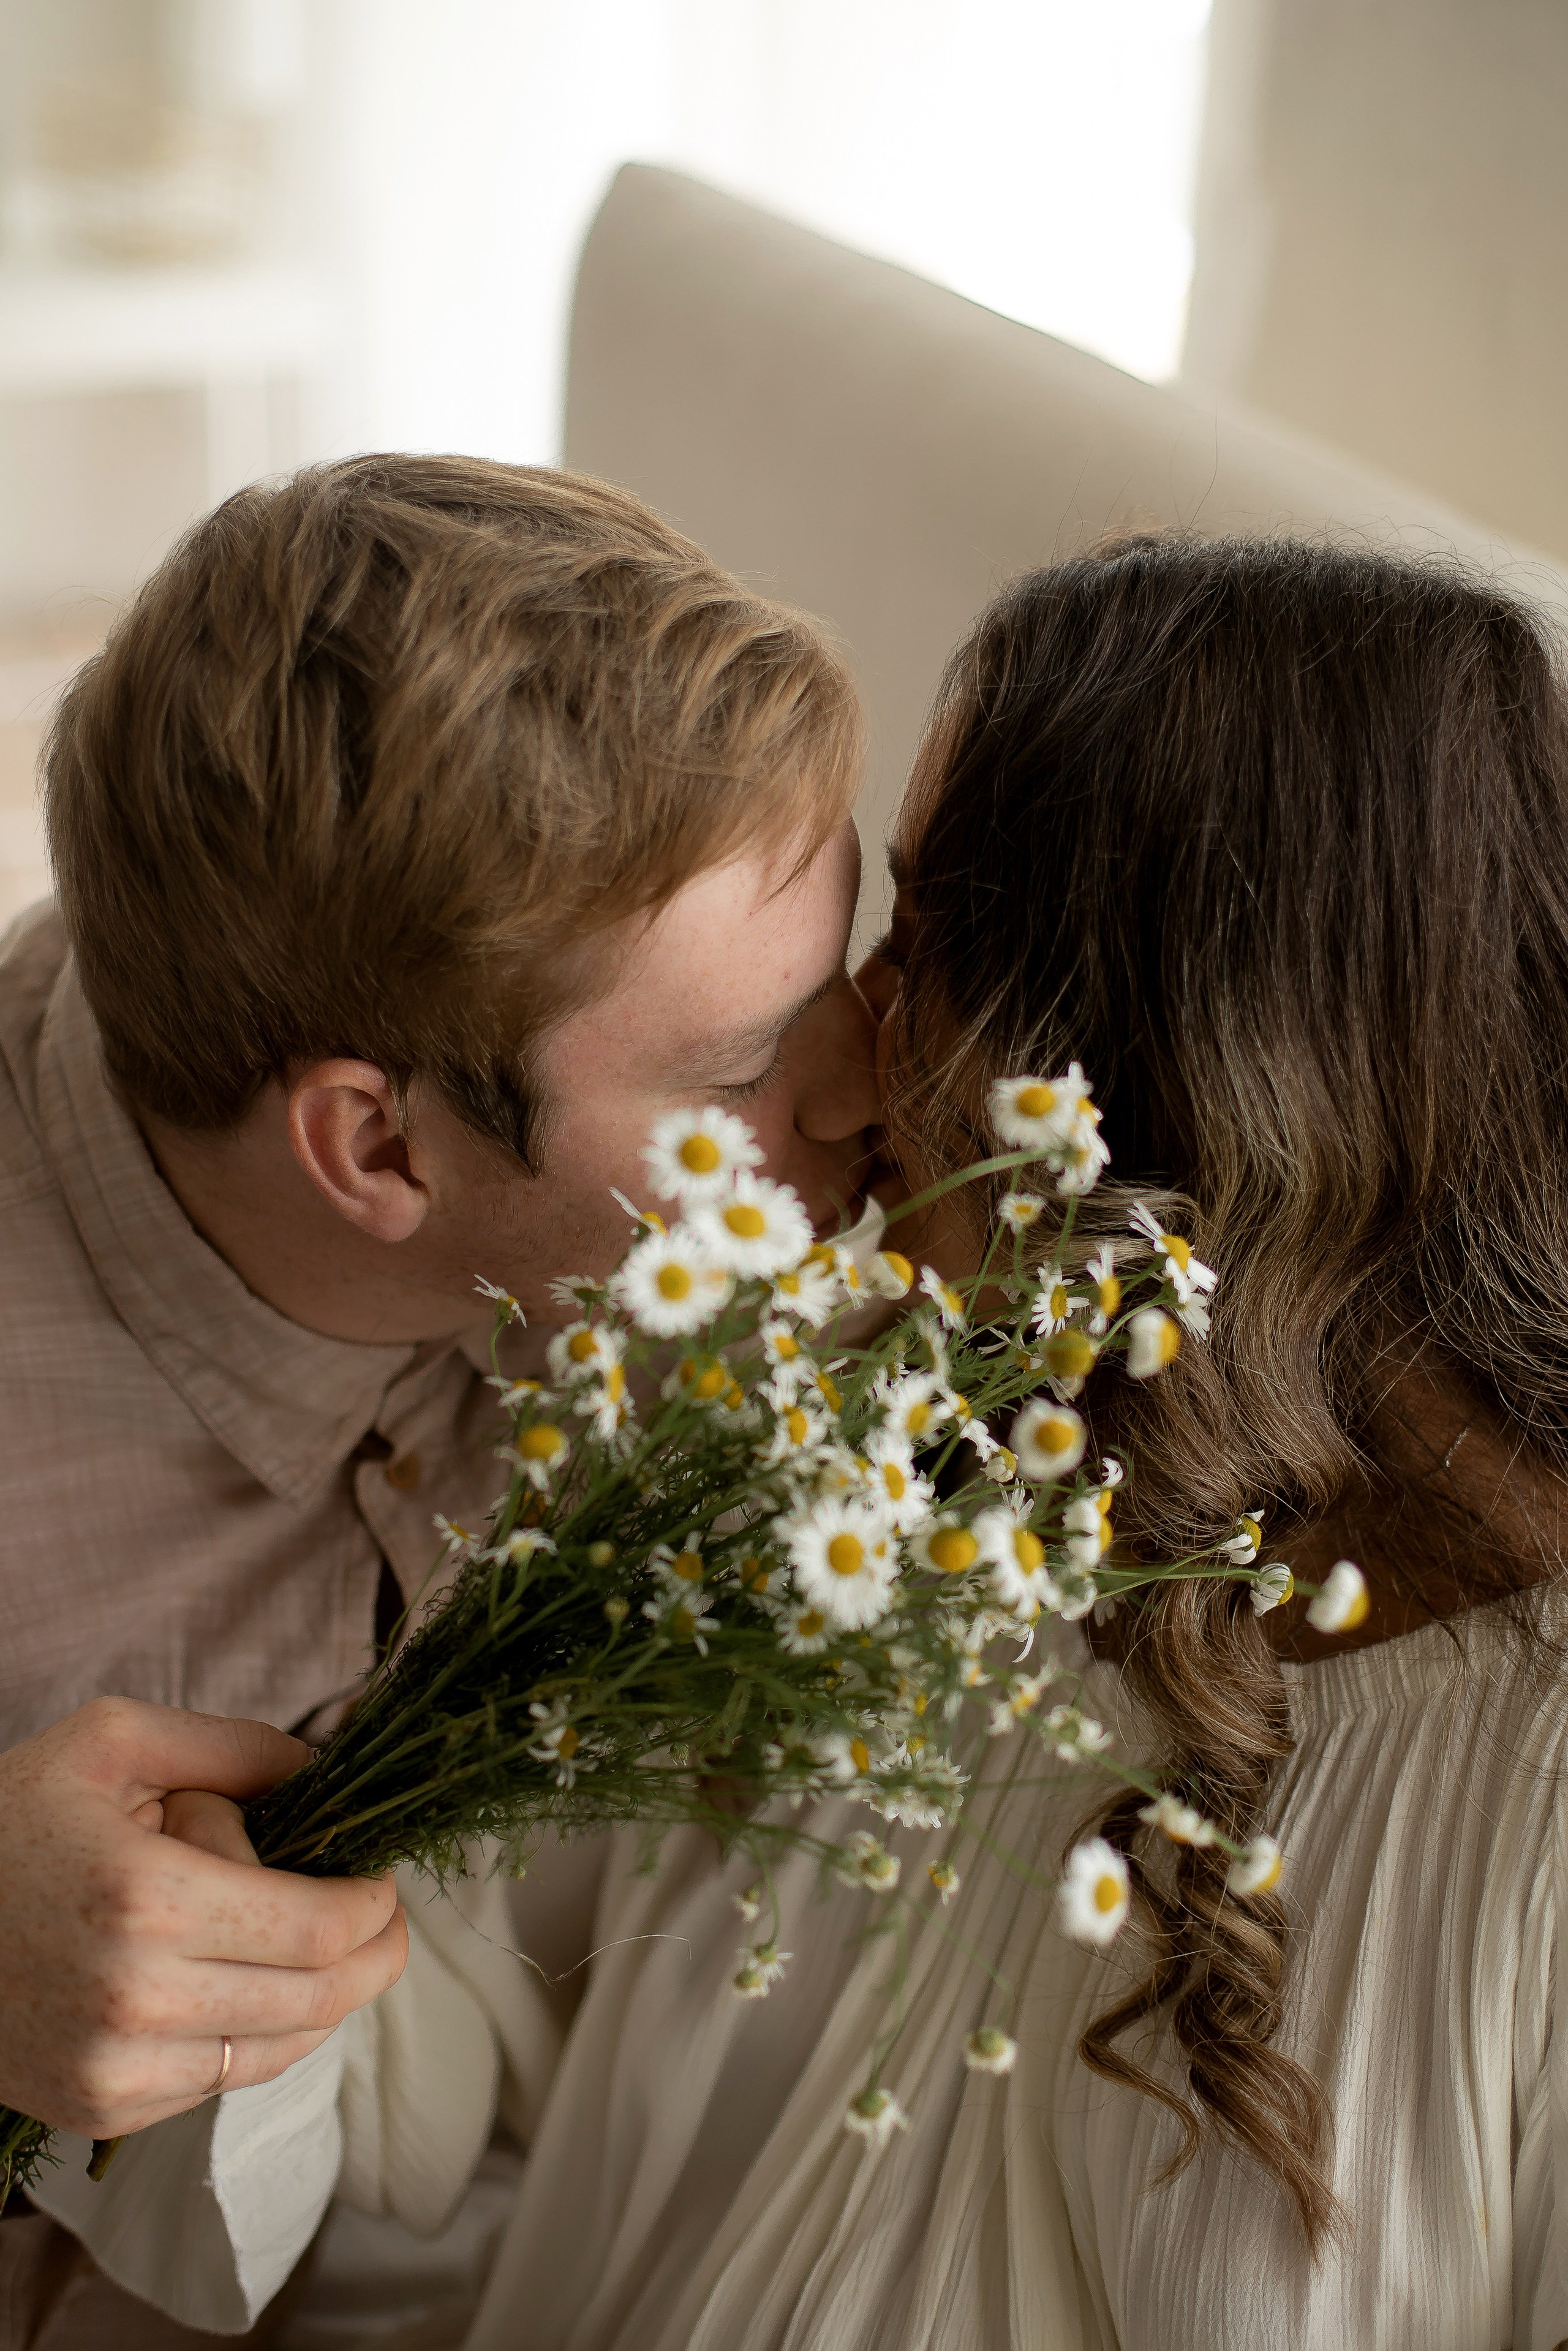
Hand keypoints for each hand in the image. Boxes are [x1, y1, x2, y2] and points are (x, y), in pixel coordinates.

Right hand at [0, 1697, 406, 2139]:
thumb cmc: (6, 1819)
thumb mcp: (113, 1740)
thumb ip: (233, 1747)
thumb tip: (329, 1765)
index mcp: (148, 1900)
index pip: (320, 1929)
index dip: (376, 1906)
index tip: (385, 1878)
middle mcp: (137, 2000)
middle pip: (320, 1999)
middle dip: (373, 1953)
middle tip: (381, 1915)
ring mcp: (117, 2070)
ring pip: (282, 2050)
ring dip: (320, 1996)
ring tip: (306, 1938)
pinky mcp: (100, 2110)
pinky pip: (222, 2081)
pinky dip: (254, 2034)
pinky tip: (236, 1979)